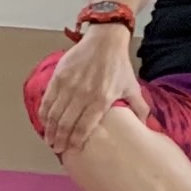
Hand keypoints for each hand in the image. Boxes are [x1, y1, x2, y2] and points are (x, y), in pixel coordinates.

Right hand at [38, 30, 129, 156]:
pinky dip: (44, 113)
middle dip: (60, 139)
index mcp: (101, 100)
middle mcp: (83, 95)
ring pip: (54, 114)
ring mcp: (68, 86)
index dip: (75, 141)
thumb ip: (139, 107)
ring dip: (50, 129)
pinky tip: (44, 121)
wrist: (105, 41)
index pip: (83, 127)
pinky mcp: (58, 78)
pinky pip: (47, 101)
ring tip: (49, 139)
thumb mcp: (132, 86)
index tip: (72, 149)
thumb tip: (146, 125)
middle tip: (57, 149)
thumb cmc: (119, 65)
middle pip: (66, 124)